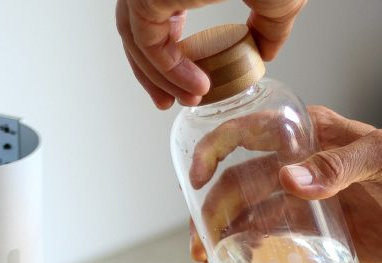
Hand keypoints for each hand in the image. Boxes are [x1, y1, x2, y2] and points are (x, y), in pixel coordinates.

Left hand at [115, 0, 305, 108]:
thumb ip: (270, 24)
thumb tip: (267, 52)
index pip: (155, 17)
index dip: (166, 53)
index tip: (184, 80)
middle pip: (136, 31)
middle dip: (151, 73)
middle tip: (170, 101)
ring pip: (136, 40)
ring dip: (158, 79)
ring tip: (189, 99)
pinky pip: (148, 44)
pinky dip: (169, 70)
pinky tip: (196, 86)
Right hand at [189, 105, 381, 262]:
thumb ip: (340, 164)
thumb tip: (289, 179)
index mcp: (304, 136)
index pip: (244, 134)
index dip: (210, 152)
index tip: (193, 181)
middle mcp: (291, 167)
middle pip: (234, 187)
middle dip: (211, 218)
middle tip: (202, 251)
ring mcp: (295, 202)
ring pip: (245, 222)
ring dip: (224, 248)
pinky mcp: (304, 233)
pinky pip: (268, 247)